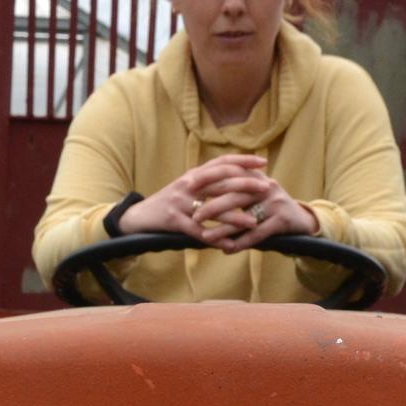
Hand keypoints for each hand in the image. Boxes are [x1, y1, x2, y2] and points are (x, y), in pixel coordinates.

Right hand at [118, 154, 273, 242]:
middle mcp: (188, 184)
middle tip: (267, 187)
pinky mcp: (174, 221)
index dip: (243, 160)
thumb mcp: (187, 187)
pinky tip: (230, 246)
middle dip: (246, 184)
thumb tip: (234, 177)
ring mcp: (180, 203)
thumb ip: (207, 182)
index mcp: (194, 174)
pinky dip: (215, 240)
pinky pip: (199, 232)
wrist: (138, 216)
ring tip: (253, 222)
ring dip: (235, 216)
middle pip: (221, 181)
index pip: (221, 162)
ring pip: (213, 208)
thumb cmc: (168, 202)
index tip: (263, 161)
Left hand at [195, 172, 319, 253]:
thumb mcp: (254, 195)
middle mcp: (266, 187)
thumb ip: (234, 190)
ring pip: (243, 217)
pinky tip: (227, 250)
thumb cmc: (271, 209)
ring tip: (206, 237)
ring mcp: (276, 203)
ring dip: (223, 229)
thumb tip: (202, 193)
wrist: (302, 221)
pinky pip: (257, 233)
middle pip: (234, 196)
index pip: (229, 175)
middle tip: (194, 216)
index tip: (189, 188)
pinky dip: (241, 243)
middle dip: (211, 207)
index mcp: (256, 178)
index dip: (209, 181)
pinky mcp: (282, 220)